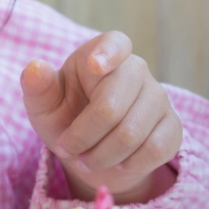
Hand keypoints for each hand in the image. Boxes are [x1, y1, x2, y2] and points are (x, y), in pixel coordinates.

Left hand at [20, 31, 181, 204]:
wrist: (95, 153)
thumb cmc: (66, 118)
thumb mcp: (44, 106)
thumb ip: (38, 87)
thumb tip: (36, 67)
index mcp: (101, 54)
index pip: (115, 42)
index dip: (107, 52)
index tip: (95, 66)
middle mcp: (136, 69)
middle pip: (112, 106)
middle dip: (83, 136)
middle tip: (67, 149)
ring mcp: (158, 97)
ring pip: (131, 134)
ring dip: (101, 156)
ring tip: (86, 160)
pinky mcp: (172, 126)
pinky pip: (155, 150)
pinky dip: (128, 165)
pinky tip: (116, 164)